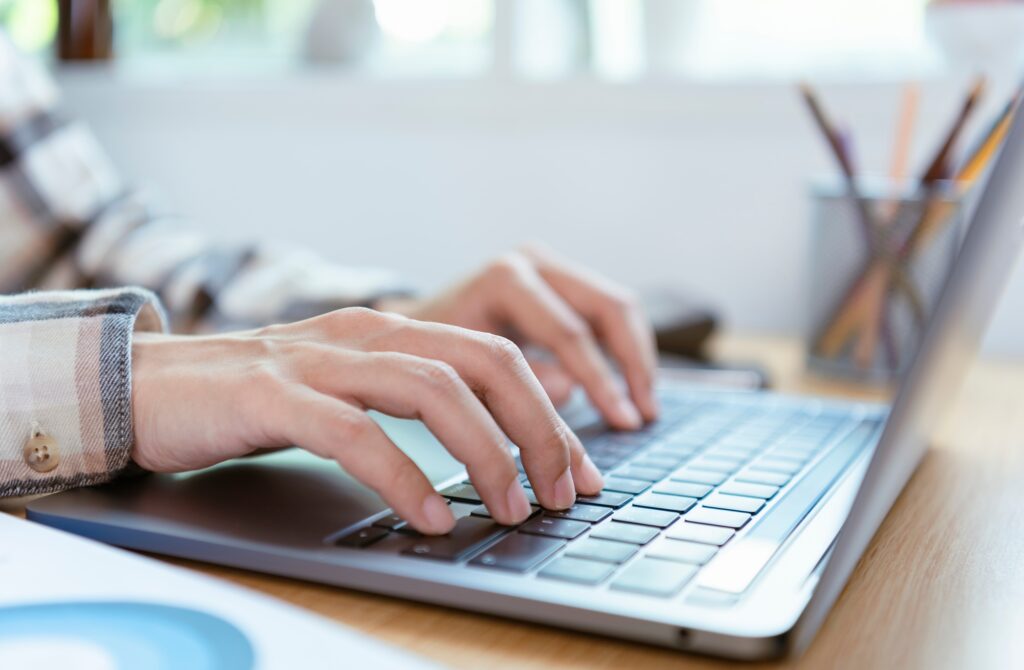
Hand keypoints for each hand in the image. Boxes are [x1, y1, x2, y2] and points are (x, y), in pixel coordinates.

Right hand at [130, 308, 604, 533]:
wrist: (150, 384)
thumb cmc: (259, 397)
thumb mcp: (352, 387)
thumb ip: (416, 397)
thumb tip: (499, 437)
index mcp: (392, 329)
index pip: (496, 357)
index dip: (550, 413)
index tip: (580, 470)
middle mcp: (366, 333)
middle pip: (482, 363)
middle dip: (538, 430)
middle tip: (563, 492)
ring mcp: (318, 360)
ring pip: (431, 388)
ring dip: (485, 453)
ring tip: (511, 507)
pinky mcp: (272, 395)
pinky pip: (354, 433)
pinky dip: (403, 476)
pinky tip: (431, 515)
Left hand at [378, 246, 658, 429]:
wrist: (407, 324)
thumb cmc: (425, 353)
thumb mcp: (458, 372)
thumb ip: (511, 385)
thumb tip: (569, 390)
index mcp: (504, 280)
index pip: (569, 332)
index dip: (601, 382)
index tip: (624, 423)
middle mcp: (531, 262)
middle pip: (608, 308)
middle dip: (631, 366)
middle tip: (642, 417)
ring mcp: (549, 265)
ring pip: (618, 305)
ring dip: (637, 358)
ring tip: (644, 409)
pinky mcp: (560, 280)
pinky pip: (608, 311)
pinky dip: (624, 350)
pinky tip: (630, 389)